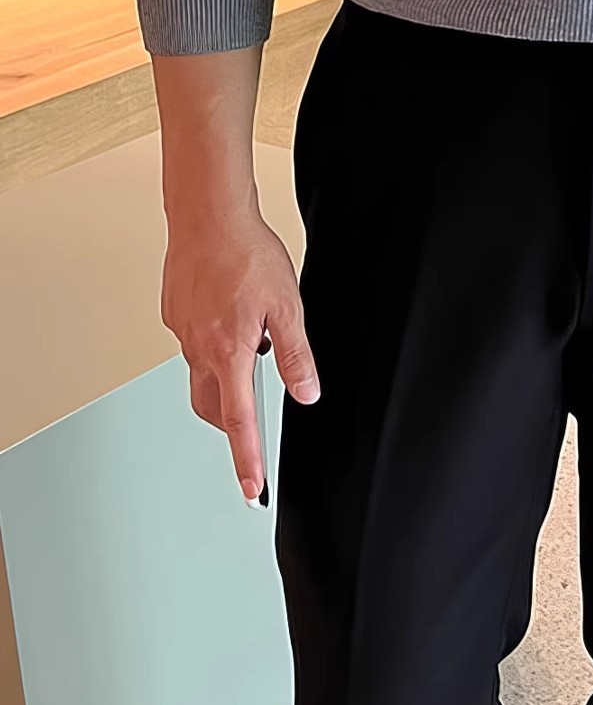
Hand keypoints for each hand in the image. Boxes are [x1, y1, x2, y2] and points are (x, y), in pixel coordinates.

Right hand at [161, 198, 319, 501]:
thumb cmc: (245, 254)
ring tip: (253, 339)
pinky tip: (232, 312)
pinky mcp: (175, 312)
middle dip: (231, 422)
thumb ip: (296, 355)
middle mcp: (199, 349)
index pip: (239, 422)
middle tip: (251, 423)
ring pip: (202, 371)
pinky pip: (194, 340)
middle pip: (212, 406)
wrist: (207, 216)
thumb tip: (306, 392)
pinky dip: (213, 342)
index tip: (252, 488)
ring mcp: (182, 332)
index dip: (246, 459)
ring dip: (225, 373)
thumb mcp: (288, 306)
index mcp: (228, 354)